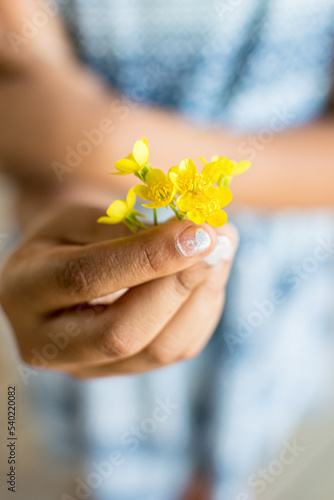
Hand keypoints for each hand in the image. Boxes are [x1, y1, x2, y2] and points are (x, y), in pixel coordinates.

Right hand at [0, 205, 237, 377]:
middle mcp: (46, 343)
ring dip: (201, 298)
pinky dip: (202, 311)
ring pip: (157, 350)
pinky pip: (175, 350)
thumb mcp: (82, 215)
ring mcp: (85, 365)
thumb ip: (126, 228)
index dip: (148, 257)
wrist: (60, 263)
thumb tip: (194, 240)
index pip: (86, 279)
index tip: (197, 230)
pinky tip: (210, 276)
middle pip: (121, 335)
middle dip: (178, 287)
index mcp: (24, 291)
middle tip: (217, 243)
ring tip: (222, 251)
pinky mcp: (121, 370)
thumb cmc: (70, 231)